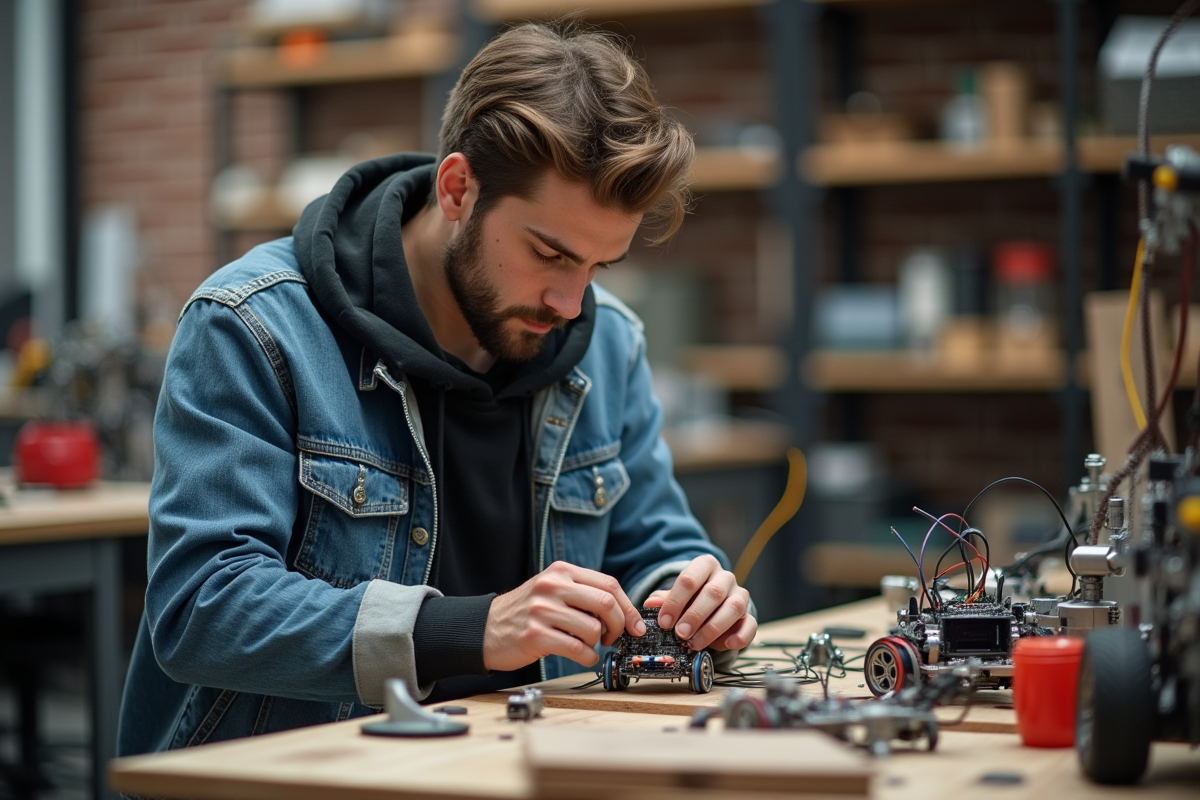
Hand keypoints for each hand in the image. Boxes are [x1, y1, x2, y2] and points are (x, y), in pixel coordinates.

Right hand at [483, 561, 646, 671]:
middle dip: (618, 626)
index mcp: (561, 572)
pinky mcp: (535, 635)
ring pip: (593, 628)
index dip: (628, 607)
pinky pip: (577, 649)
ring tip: (588, 646)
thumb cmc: (525, 612)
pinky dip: (587, 658)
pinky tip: (581, 657)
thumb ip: (582, 594)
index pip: (609, 584)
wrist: (484, 628)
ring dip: (597, 644)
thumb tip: (624, 613)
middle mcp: (552, 586)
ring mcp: (542, 610)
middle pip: (605, 603)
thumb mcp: (551, 590)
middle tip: (612, 638)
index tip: (635, 625)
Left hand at [644, 555, 756, 651]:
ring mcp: (740, 595)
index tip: (664, 622)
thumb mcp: (677, 596)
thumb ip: (665, 599)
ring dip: (713, 628)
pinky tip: (727, 644)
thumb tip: (650, 603)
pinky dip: (741, 636)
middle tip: (680, 633)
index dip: (675, 601)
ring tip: (696, 643)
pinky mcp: (749, 615)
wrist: (714, 606)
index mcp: (704, 566)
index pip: (689, 578)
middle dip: (694, 615)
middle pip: (713, 592)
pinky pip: (750, 624)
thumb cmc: (692, 598)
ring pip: (733, 607)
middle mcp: (725, 577)